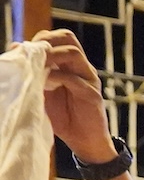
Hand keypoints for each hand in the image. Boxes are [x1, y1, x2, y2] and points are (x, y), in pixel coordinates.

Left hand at [32, 30, 115, 161]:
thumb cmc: (63, 117)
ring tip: (37, 67)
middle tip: (32, 55)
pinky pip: (74, 79)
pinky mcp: (92, 95)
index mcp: (71, 65)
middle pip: (67, 38)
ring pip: (73, 53)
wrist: (85, 142)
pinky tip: (44, 84)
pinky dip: (55, 78)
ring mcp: (89, 79)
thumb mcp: (42, 90)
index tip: (24, 51)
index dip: (40, 39)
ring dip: (50, 56)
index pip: (57, 37)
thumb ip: (32, 70)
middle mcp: (82, 68)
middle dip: (46, 42)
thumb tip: (14, 46)